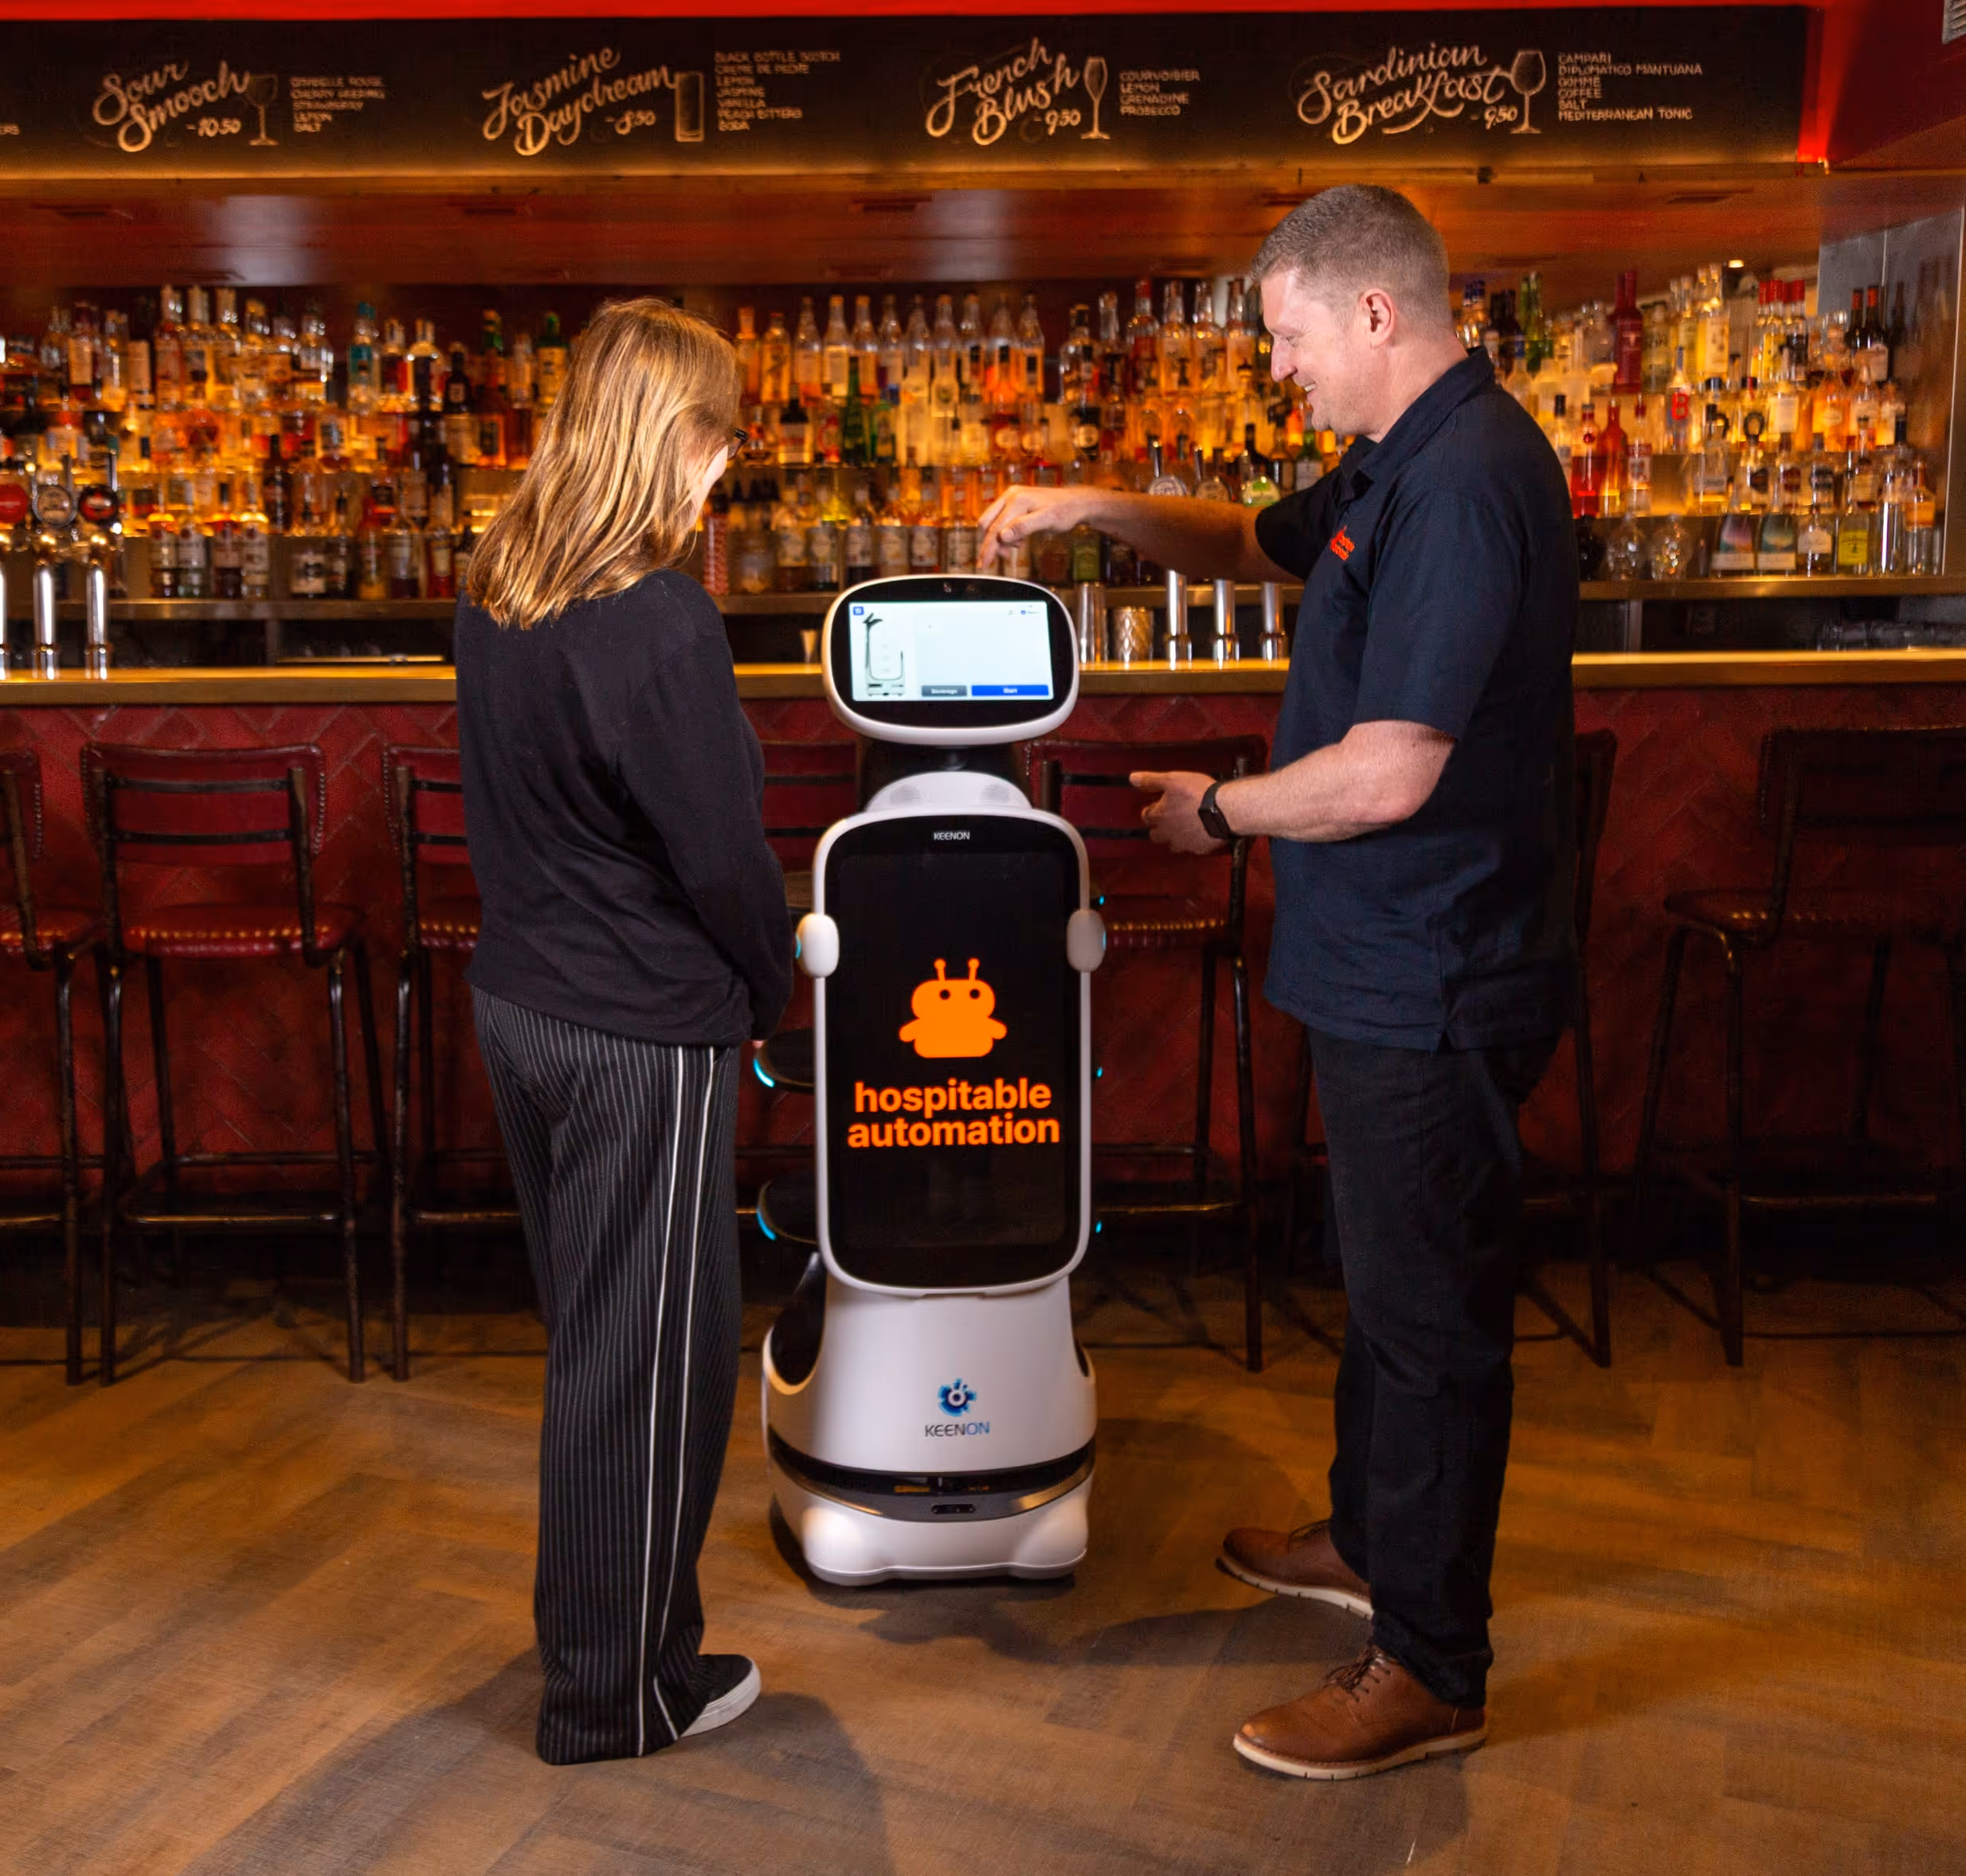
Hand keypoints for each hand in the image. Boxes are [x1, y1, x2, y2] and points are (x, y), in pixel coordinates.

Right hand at [977, 483, 1093, 569]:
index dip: (988, 548)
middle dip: (991, 543)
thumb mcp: (1047, 521)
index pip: (995, 528)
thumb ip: (1024, 527)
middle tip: (1003, 556)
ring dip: (1000, 539)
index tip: (983, 564)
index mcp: (1016, 500)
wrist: (1076, 502)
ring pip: (993, 522)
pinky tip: (1019, 540)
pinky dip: (1006, 533)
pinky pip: (1002, 520)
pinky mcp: (1015, 502)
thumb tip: (1003, 536)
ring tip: (1017, 546)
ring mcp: (1011, 497)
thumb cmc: (1065, 511)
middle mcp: (1010, 496)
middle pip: (987, 523)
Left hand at [1130, 769, 1224, 854]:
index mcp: (1160, 816)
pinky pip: (1193, 848)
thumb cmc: (1200, 794)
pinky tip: (1200, 832)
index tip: (1155, 807)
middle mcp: (1169, 832)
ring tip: (1183, 827)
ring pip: (1173, 845)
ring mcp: (1184, 843)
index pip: (1146, 817)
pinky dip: (1194, 841)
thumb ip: (1151, 780)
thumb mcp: (1172, 779)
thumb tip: (1133, 779)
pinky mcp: (1200, 848)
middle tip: (1167, 818)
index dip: (1150, 811)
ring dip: (1175, 837)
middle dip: (1159, 828)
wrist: (1224, 810)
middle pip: (1156, 835)